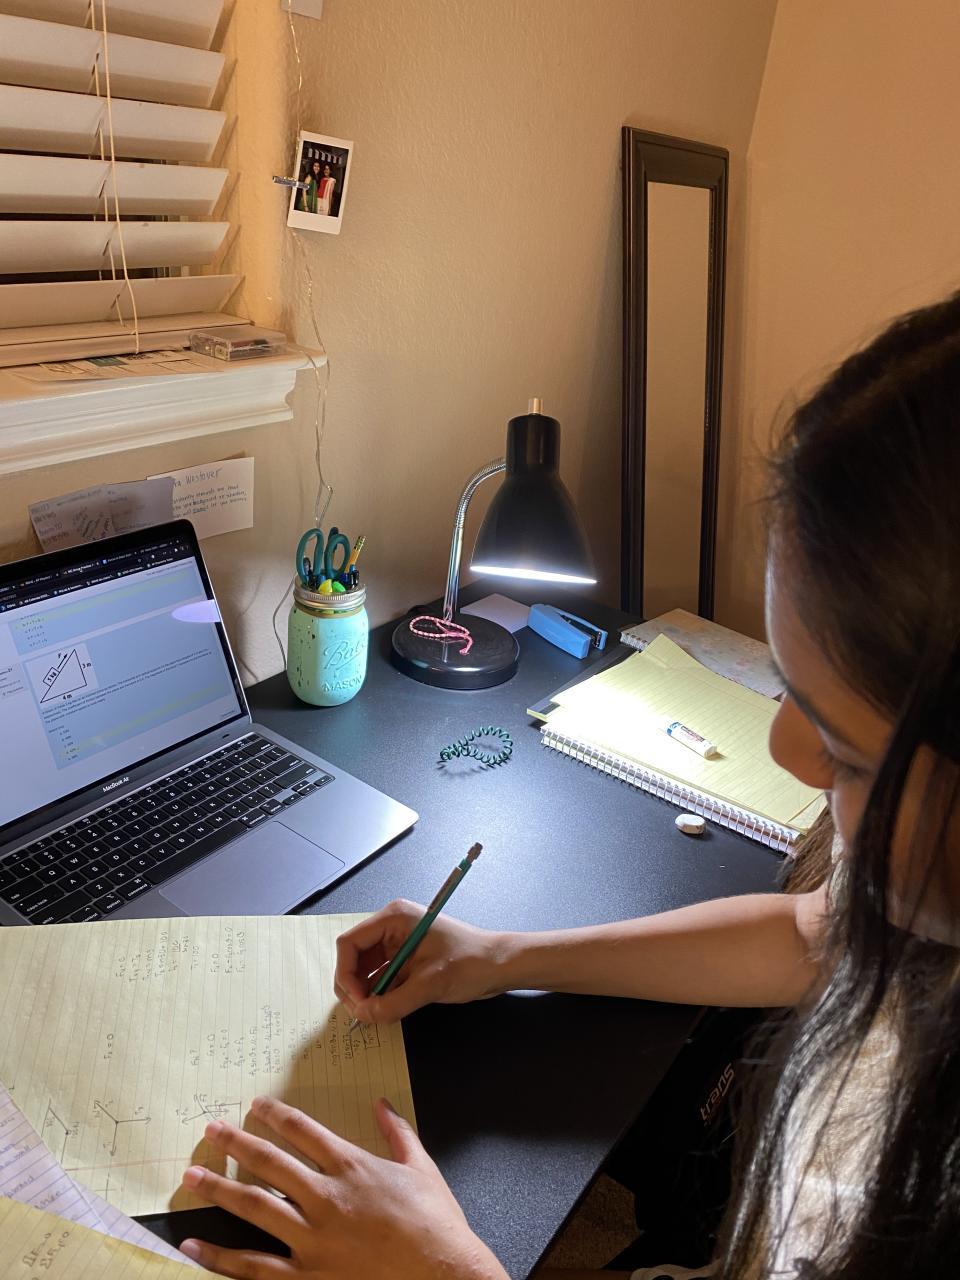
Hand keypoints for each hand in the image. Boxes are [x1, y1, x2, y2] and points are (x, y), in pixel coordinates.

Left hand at [179, 1095, 507, 1279]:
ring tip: (190, 1176)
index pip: (304, 1131)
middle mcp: (325, 1197)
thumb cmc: (436, 1224)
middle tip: (210, 1129)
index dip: (276, 1115)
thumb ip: (399, 1133)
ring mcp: (312, 1240)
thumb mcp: (423, 1168)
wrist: (443, 1275)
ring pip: (254, 1208)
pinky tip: (194, 1244)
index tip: (254, 1105)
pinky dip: (220, 1256)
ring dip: (219, 1189)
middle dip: (236, 1143)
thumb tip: (382, 1104)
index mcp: (353, 1167)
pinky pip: (254, 1267)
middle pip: (270, 1163)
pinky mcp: (308, 1278)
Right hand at [334, 899, 507, 1023]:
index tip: (357, 1001)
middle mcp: (391, 928)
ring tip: (374, 1014)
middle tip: (363, 1014)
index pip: (350, 943)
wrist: (500, 966)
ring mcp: (398, 945)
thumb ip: (394, 1002)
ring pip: (366, 971)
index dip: (346, 973)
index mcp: (394, 918)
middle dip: (353, 987)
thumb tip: (365, 1016)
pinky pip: (382, 979)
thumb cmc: (471, 963)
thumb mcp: (431, 983)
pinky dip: (379, 996)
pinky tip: (384, 1010)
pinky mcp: (406, 962)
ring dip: (366, 994)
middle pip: (354, 958)